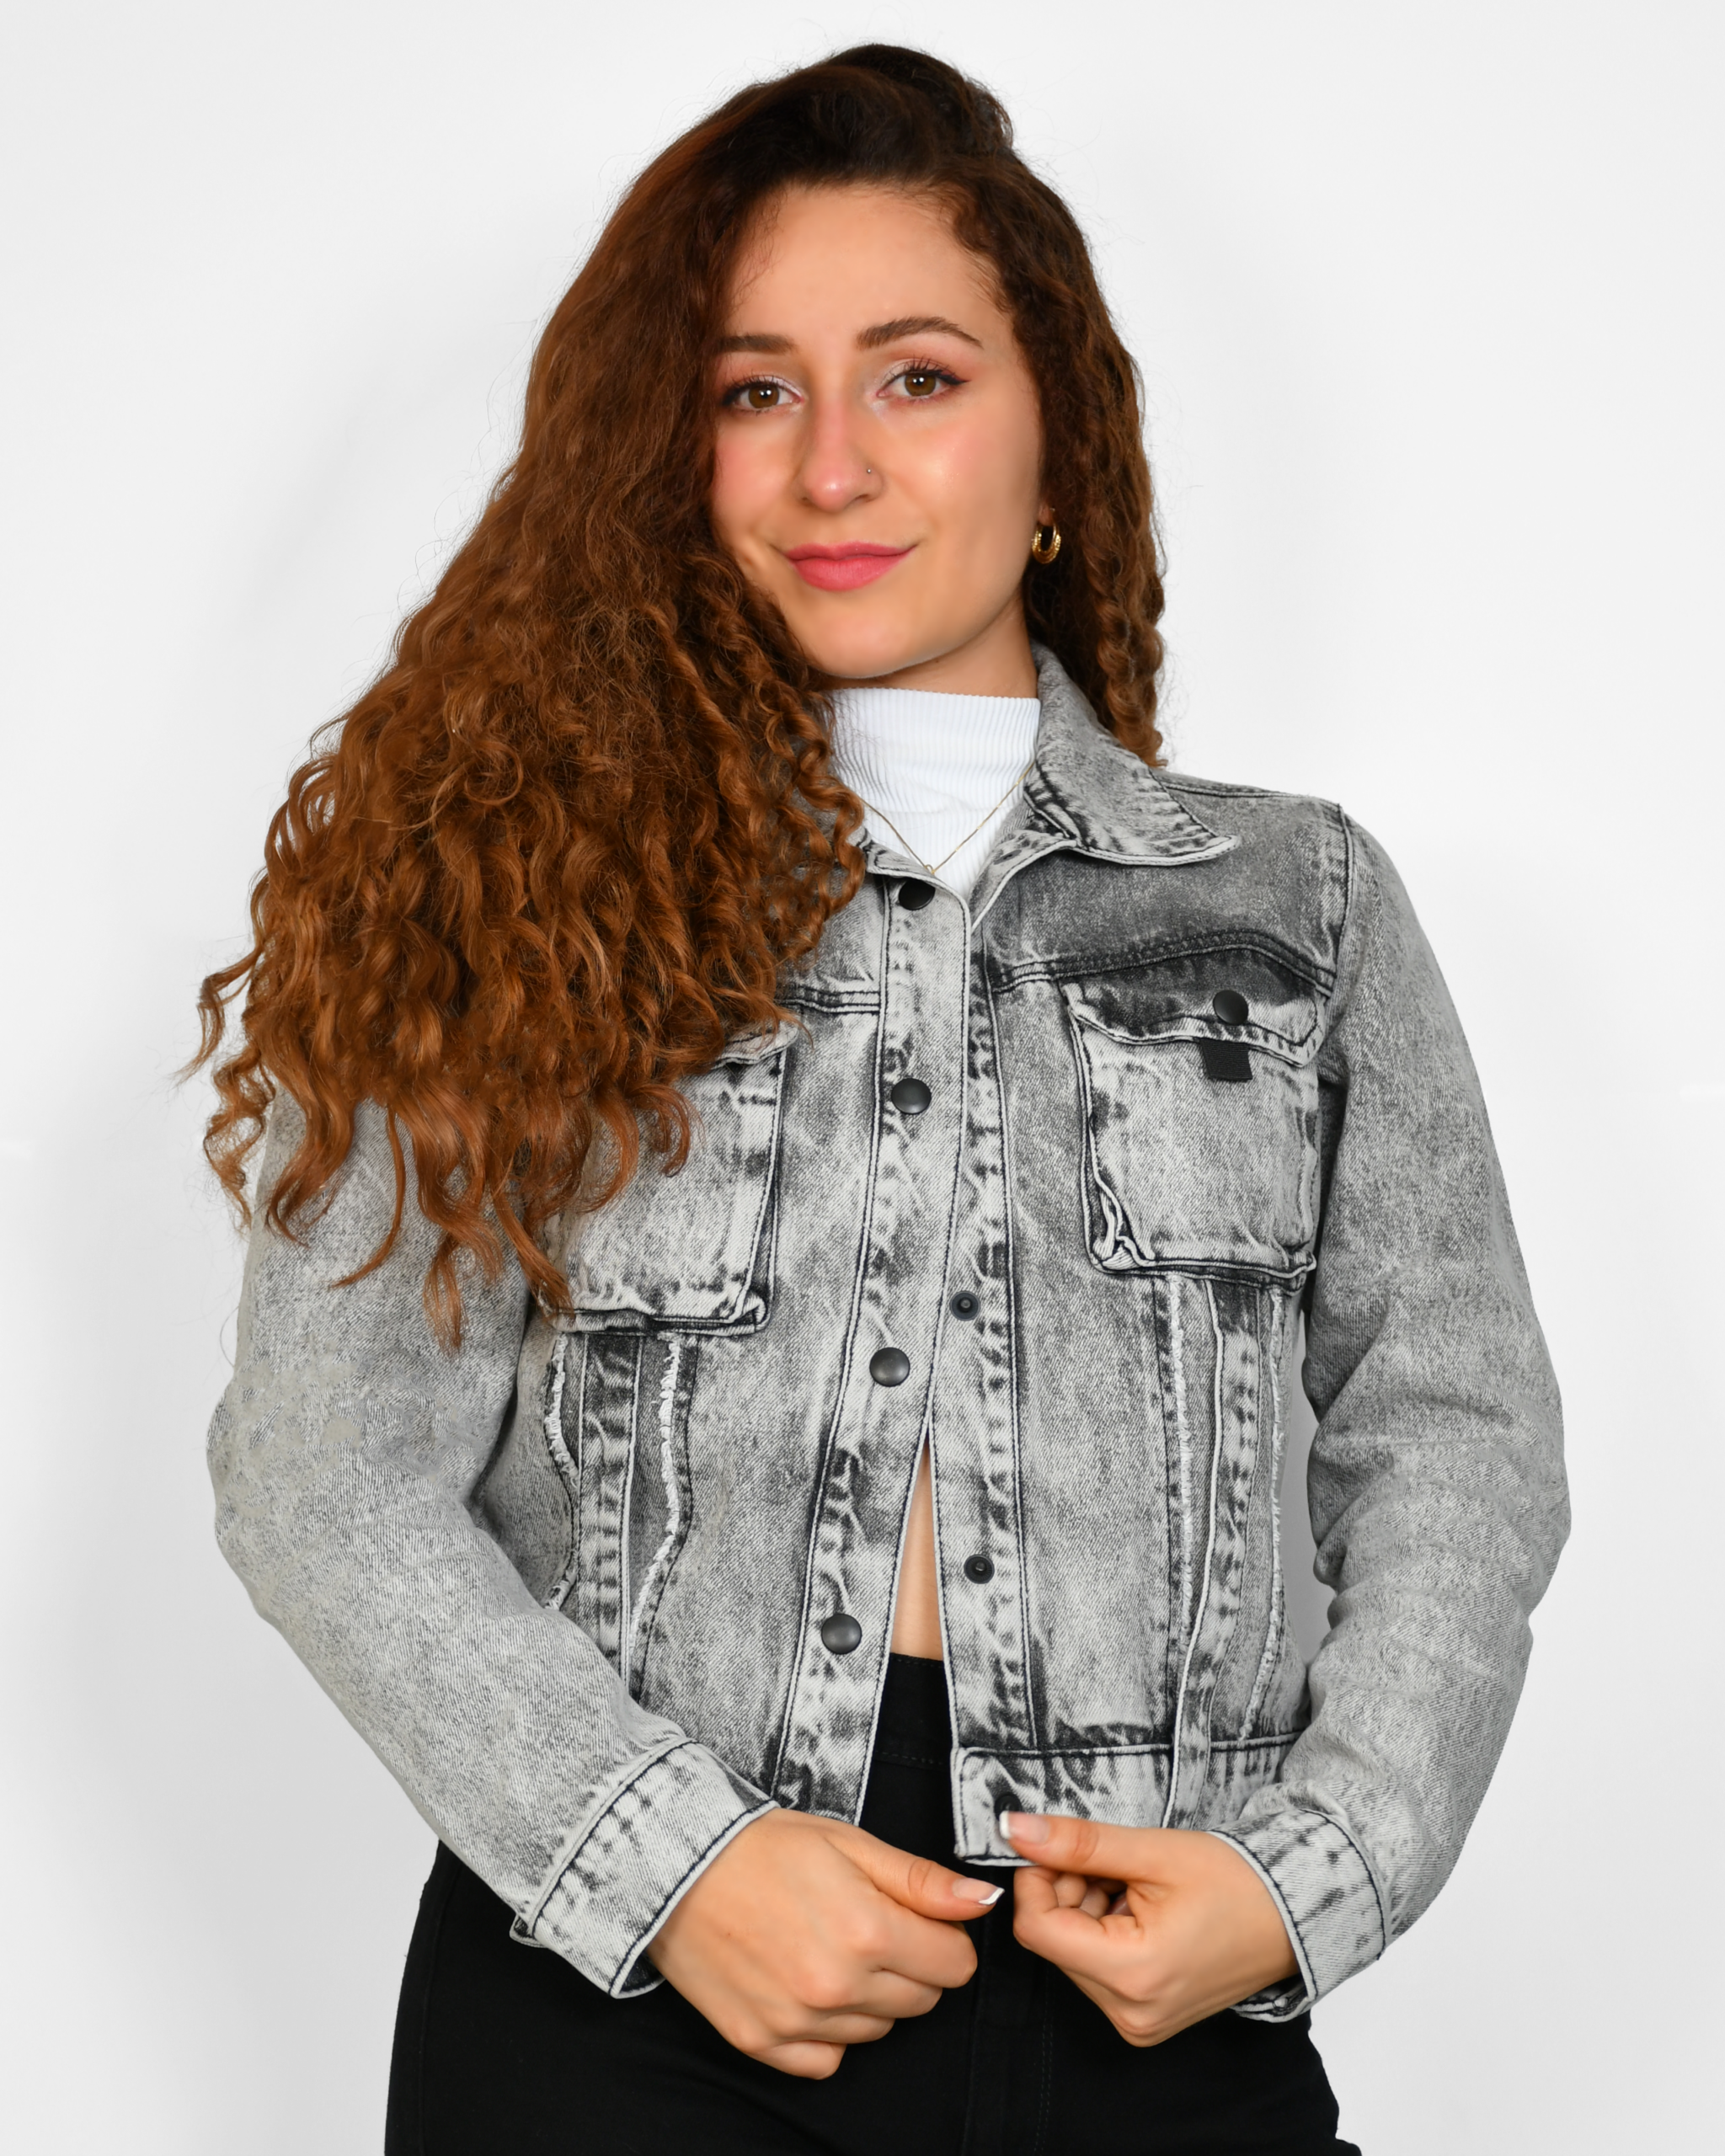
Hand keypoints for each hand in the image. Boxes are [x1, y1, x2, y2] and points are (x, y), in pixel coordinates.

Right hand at [649, 1808, 997, 2078]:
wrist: (675, 1865)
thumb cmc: (763, 1847)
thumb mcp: (850, 1843)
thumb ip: (921, 1880)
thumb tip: (981, 1901)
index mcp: (867, 1930)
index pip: (954, 1965)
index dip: (943, 1937)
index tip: (918, 1918)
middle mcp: (836, 1986)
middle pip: (921, 2001)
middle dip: (910, 1964)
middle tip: (869, 1925)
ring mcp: (796, 2021)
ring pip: (877, 2031)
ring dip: (869, 1996)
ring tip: (830, 1947)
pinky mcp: (761, 2042)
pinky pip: (827, 2060)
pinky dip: (827, 2032)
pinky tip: (806, 1985)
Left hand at [1003, 1812, 1297, 2045]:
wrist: (1292, 1915)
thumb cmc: (1235, 1883)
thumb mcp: (1152, 1852)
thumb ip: (1079, 1843)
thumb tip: (1016, 1829)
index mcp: (1132, 1975)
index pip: (1036, 1928)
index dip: (1037, 1878)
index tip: (1061, 1847)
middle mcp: (1130, 2012)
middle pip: (1054, 1939)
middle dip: (1068, 1890)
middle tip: (1112, 1863)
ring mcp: (1138, 2021)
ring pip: (1071, 1951)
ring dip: (1086, 1907)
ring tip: (1134, 1885)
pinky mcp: (1144, 2017)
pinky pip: (1096, 1968)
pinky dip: (1103, 1930)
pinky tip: (1139, 1907)